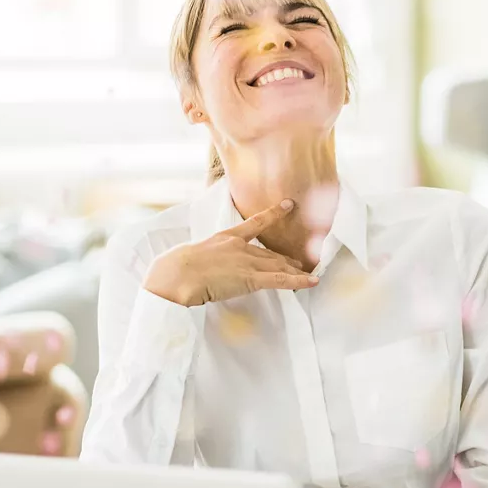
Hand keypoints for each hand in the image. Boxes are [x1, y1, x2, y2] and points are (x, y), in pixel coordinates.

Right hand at [144, 199, 317, 305]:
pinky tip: (312, 281)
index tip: (288, 205)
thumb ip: (202, 258)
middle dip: (285, 258)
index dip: (273, 213)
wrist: (177, 273)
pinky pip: (280, 280)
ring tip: (307, 273)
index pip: (254, 223)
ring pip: (277, 265)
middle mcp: (240, 247)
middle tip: (299, 261)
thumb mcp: (190, 255)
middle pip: (269, 253)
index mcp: (225, 237)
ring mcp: (246, 262)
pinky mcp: (250, 278)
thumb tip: (194, 267)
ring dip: (294, 270)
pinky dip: (298, 281)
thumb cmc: (176, 267)